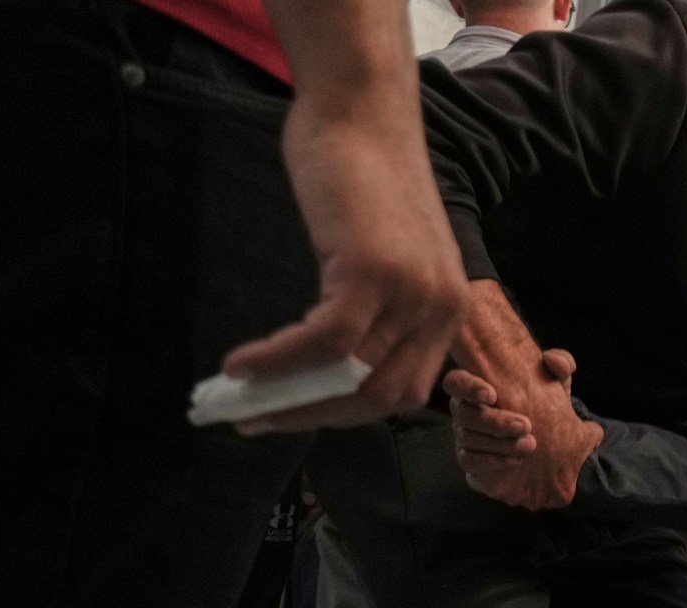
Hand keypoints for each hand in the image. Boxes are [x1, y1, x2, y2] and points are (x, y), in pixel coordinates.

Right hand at [224, 85, 466, 430]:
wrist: (362, 108)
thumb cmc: (360, 174)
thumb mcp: (380, 251)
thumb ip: (372, 304)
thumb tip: (324, 361)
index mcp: (448, 309)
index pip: (404, 391)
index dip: (347, 413)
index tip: (296, 415)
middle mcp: (441, 308)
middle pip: (380, 397)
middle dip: (314, 416)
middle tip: (256, 419)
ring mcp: (412, 292)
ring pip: (351, 377)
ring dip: (289, 396)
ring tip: (238, 398)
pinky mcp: (373, 272)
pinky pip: (324, 342)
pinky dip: (280, 361)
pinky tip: (241, 365)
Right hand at [443, 343, 569, 470]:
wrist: (551, 444)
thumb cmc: (545, 405)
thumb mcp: (557, 384)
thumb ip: (560, 365)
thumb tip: (555, 361)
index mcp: (477, 386)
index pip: (456, 381)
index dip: (468, 386)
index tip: (492, 395)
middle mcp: (465, 410)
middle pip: (464, 413)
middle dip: (495, 421)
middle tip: (526, 426)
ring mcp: (465, 436)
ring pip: (468, 438)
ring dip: (499, 443)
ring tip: (530, 445)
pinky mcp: (470, 459)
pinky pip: (468, 460)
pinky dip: (491, 461)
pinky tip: (515, 460)